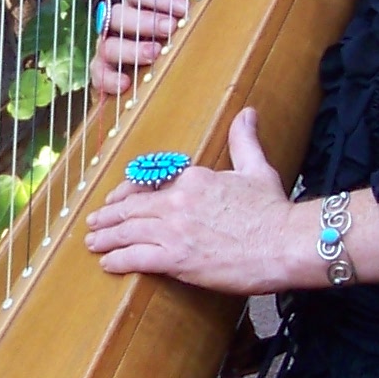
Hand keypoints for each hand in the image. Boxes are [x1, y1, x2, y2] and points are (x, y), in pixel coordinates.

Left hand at [83, 107, 307, 293]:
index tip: (116, 200)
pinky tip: (107, 263)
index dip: (127, 193)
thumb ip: (244, 141)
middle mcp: (178, 201)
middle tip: (94, 223)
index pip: (150, 183)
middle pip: (132, 208)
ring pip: (128, 231)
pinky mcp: (177, 258)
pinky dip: (118, 259)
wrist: (286, 243)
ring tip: (93, 243)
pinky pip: (136, 257)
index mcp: (194, 178)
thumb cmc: (274, 211)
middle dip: (109, 217)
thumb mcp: (257, 169)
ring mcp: (175, 230)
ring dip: (106, 238)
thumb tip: (247, 114)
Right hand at [89, 0, 217, 98]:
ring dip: (131, 48)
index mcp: (140, 2)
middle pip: (119, 13)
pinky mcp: (104, 76)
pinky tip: (127, 82)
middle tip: (172, 29)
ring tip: (155, 54)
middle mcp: (119, 22)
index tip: (184, 8)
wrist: (168, 73)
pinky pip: (96, 74)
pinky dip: (108, 77)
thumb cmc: (175, 30)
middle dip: (145, 21)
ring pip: (108, 43)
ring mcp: (109, 48)